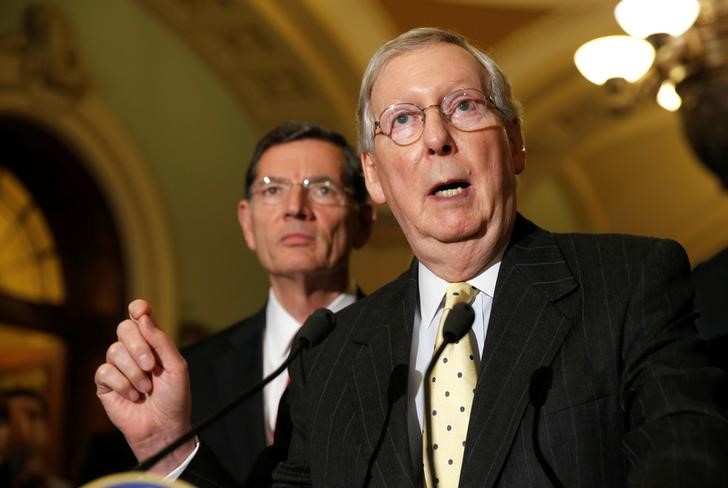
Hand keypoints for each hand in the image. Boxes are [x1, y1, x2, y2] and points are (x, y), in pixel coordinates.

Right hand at [95, 299, 194, 472]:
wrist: (164, 427)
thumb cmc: (175, 398)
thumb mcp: (177, 367)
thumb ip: (162, 341)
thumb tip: (143, 318)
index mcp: (153, 343)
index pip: (141, 318)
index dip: (138, 309)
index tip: (140, 311)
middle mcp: (134, 351)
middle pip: (124, 329)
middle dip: (138, 346)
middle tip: (151, 366)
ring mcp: (118, 366)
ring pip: (114, 351)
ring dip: (133, 373)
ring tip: (146, 389)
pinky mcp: (106, 384)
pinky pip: (105, 371)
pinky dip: (122, 385)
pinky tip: (133, 396)